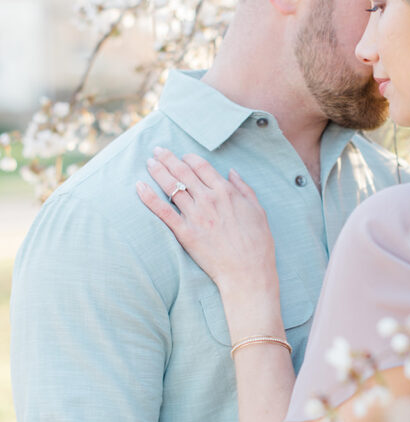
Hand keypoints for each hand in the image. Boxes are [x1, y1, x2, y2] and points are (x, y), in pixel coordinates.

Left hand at [137, 147, 277, 305]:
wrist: (248, 272)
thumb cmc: (257, 243)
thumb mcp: (258, 210)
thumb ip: (244, 189)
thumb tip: (232, 172)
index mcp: (226, 192)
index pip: (202, 166)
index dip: (189, 158)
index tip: (182, 156)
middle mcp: (208, 199)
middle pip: (183, 172)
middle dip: (168, 158)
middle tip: (157, 150)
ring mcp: (195, 215)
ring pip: (171, 186)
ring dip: (158, 171)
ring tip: (149, 162)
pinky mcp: (185, 233)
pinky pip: (162, 211)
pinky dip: (149, 197)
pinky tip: (139, 186)